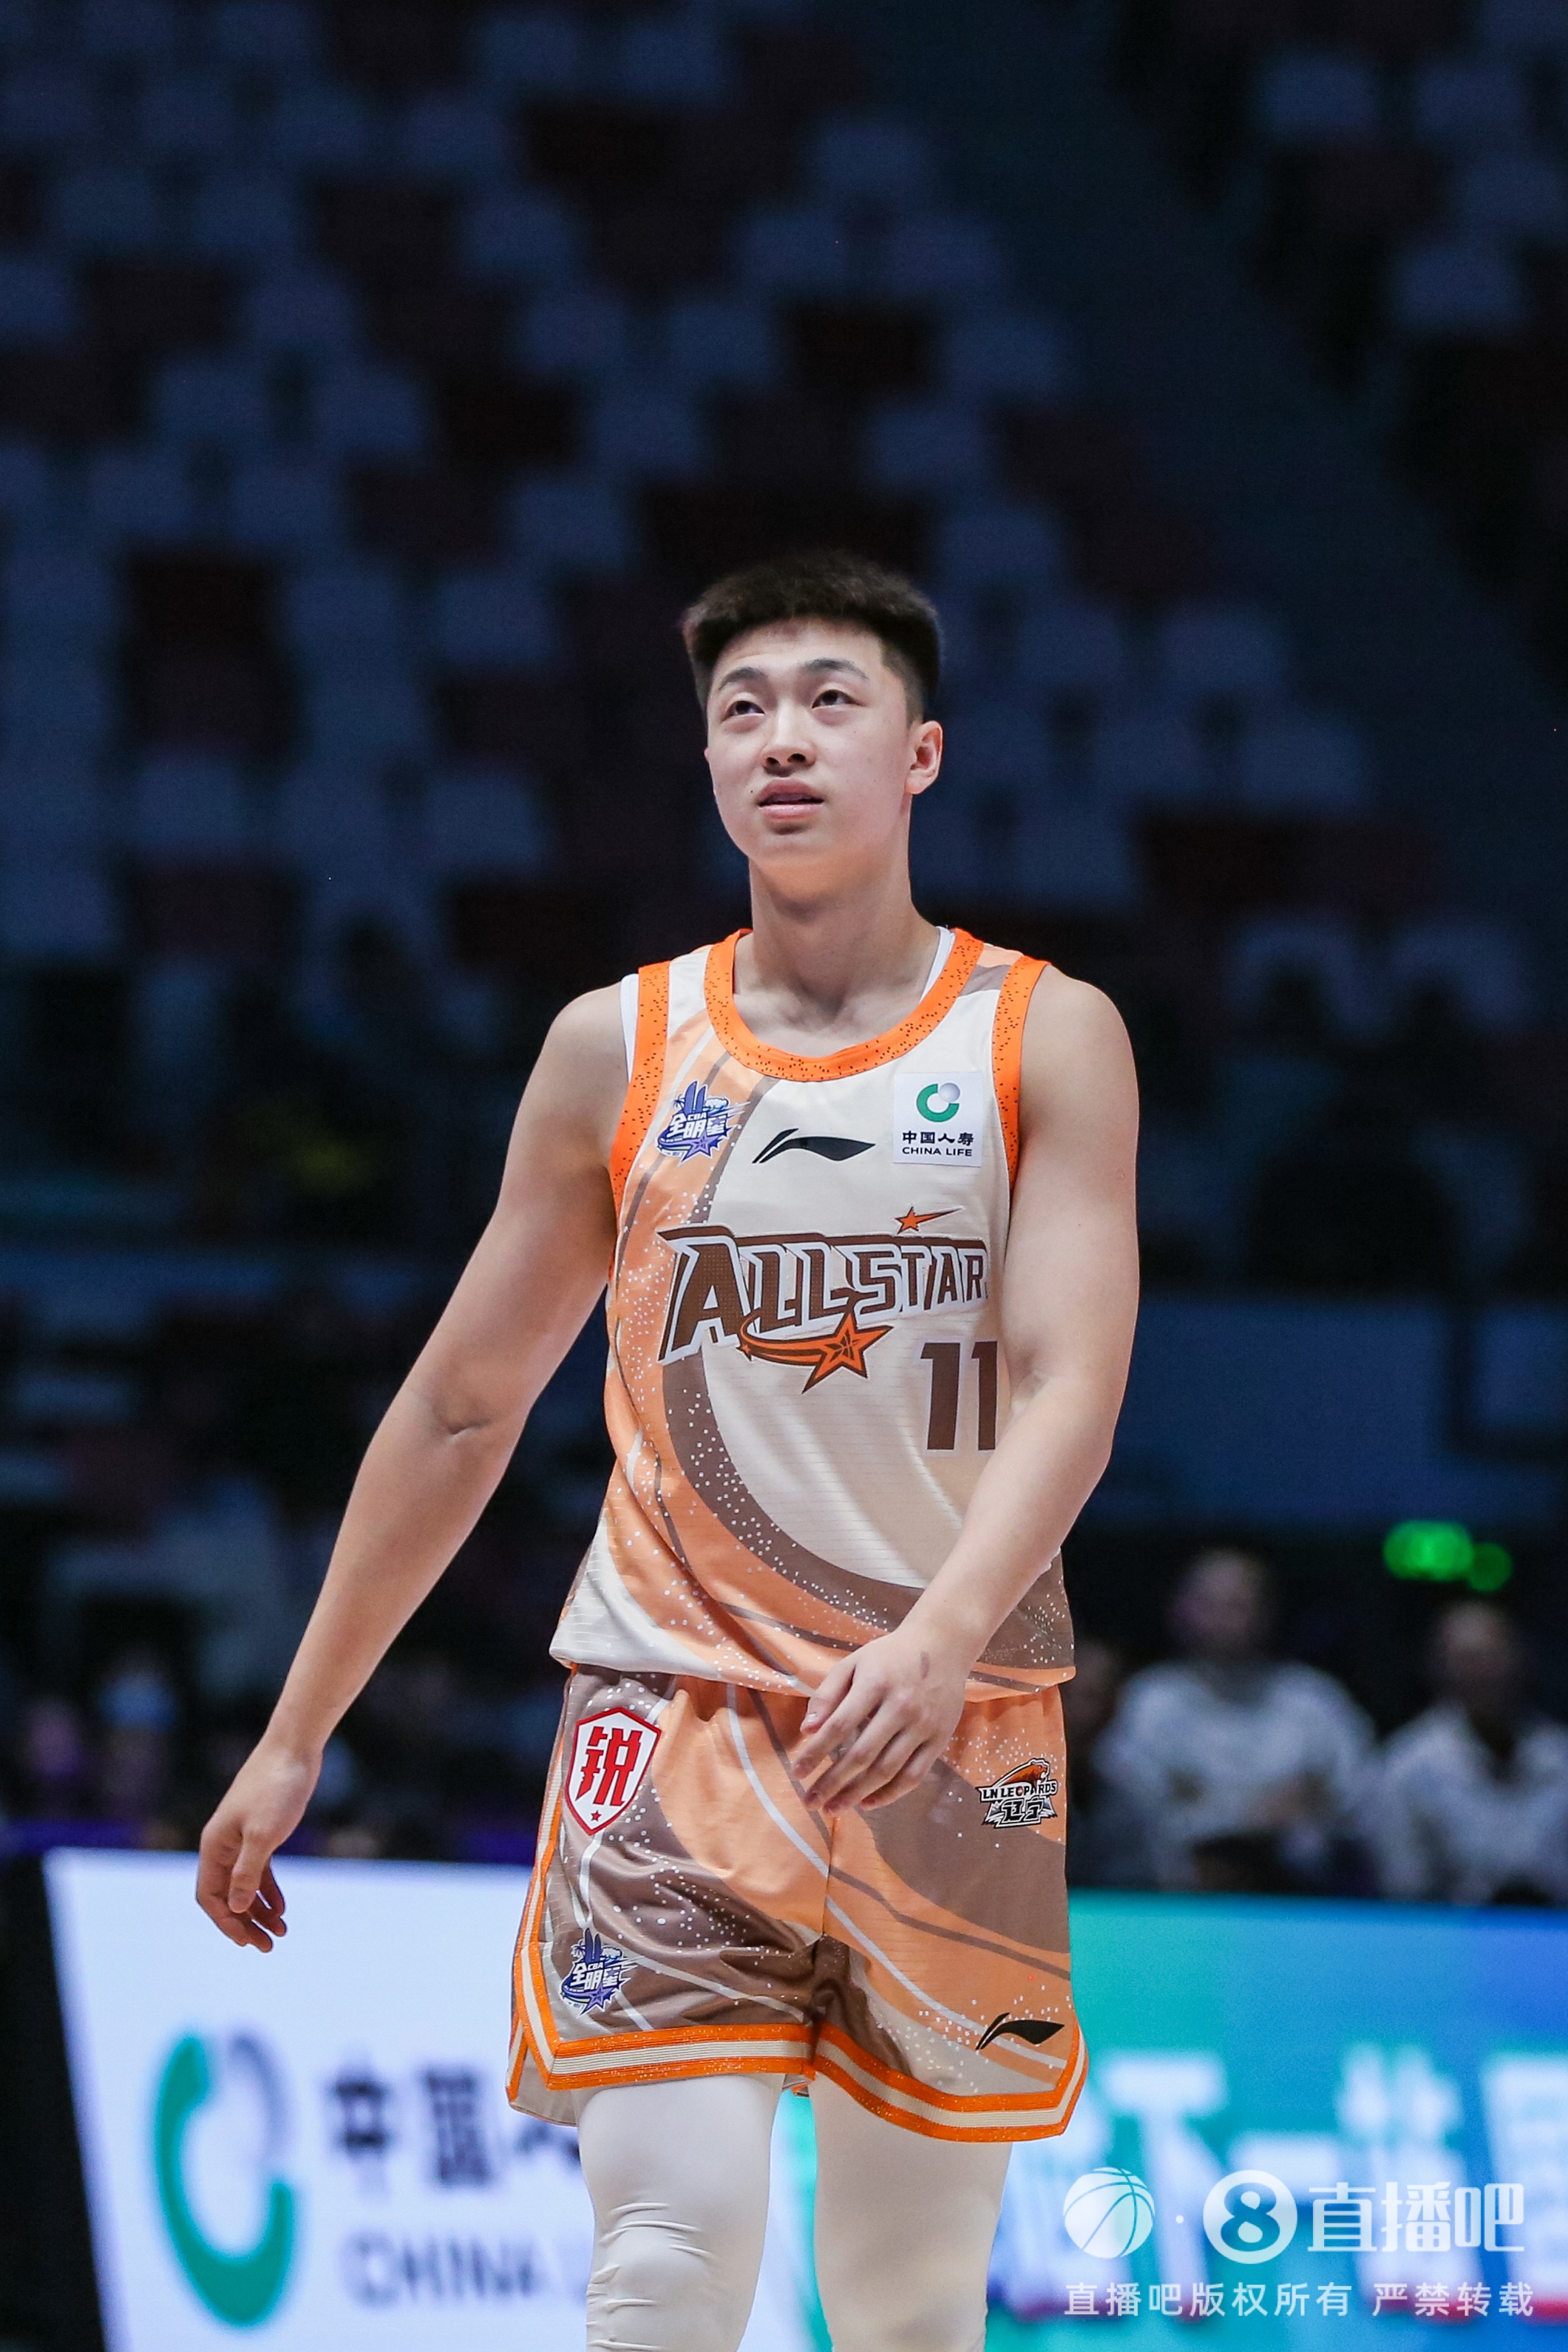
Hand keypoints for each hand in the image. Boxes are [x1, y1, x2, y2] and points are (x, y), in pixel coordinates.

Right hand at [196, 1741, 318, 1950]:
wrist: (295, 1748)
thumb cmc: (277, 1788)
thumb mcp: (263, 1834)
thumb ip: (248, 1872)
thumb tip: (235, 1909)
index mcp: (214, 1846)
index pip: (210, 1897)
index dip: (226, 1923)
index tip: (248, 1943)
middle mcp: (222, 1845)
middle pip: (227, 1896)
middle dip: (244, 1923)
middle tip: (268, 1946)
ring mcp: (241, 1838)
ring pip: (244, 1885)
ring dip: (258, 1911)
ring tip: (280, 1933)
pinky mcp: (261, 1831)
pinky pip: (259, 1870)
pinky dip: (268, 1890)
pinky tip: (281, 1908)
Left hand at [793, 1627, 966, 1814]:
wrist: (943, 1645)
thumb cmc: (889, 1656)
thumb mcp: (854, 1663)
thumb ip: (827, 1694)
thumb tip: (806, 1730)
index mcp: (875, 1683)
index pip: (839, 1725)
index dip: (816, 1752)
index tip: (797, 1772)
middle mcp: (901, 1706)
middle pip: (862, 1754)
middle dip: (832, 1783)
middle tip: (810, 1802)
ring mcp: (923, 1725)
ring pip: (887, 1770)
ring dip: (857, 1794)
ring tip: (833, 1809)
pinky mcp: (939, 1739)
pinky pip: (914, 1775)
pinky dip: (890, 1794)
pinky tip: (867, 1803)